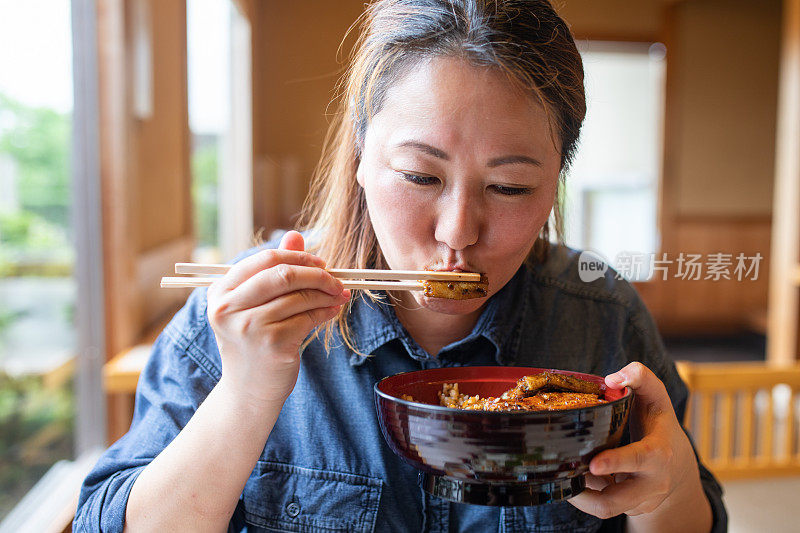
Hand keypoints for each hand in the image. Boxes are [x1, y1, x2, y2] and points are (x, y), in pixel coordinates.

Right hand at [206, 231, 349, 405]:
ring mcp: (249, 326)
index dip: (298, 257)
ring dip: (326, 293)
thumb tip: (295, 236)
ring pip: (299, 296)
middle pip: (283, 275)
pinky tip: (333, 310)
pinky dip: (326, 311)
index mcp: (220, 292)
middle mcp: (229, 308)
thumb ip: (274, 270)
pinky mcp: (272, 344)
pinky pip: (308, 317)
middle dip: (316, 273)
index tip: (320, 262)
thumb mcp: (256, 304)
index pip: (265, 260)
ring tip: (339, 294)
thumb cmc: (254, 342)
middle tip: (335, 279)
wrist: (248, 391)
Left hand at [569, 362, 710, 529]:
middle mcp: (652, 483)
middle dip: (588, 497)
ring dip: (582, 495)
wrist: (678, 465)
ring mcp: (640, 501)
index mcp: (658, 453)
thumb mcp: (656, 396)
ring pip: (604, 508)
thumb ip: (639, 377)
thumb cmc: (660, 424)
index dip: (616, 462)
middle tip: (563, 479)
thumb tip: (611, 380)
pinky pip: (603, 506)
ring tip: (569, 473)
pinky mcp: (630, 510)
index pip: (639, 459)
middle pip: (616, 501)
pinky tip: (582, 476)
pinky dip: (588, 493)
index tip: (594, 463)